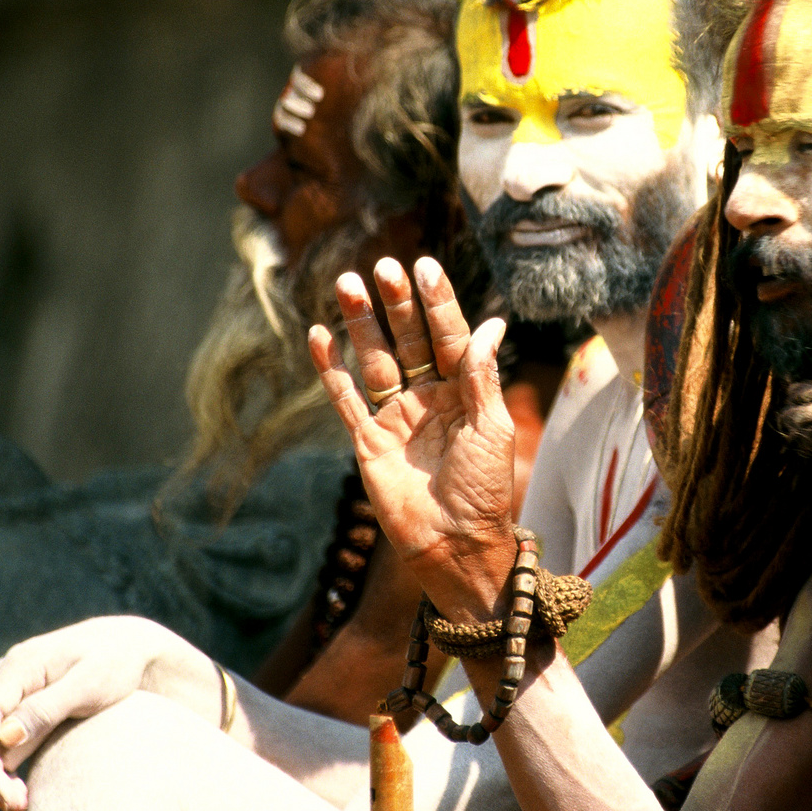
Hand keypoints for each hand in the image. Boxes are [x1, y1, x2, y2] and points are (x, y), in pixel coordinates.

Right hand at [0, 615, 179, 810]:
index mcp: (22, 664)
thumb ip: (47, 708)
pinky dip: (4, 769)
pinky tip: (20, 792)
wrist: (130, 649)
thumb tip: (5, 737)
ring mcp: (10, 693)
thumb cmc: (115, 662)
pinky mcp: (18, 710)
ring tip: (19, 804)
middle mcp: (7, 677)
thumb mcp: (89, 684)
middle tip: (14, 803)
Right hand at [309, 256, 515, 622]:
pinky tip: (319, 334)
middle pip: (410, 339)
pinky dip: (331, 369)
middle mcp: (430, 398)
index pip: (450, 336)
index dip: (438, 302)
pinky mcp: (368, 440)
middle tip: (383, 267)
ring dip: (361, 323)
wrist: (454, 545)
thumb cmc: (484, 490)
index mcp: (466, 392)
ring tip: (347, 283)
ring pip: (376, 360)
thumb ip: (483, 376)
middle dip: (397, 304)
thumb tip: (492, 322)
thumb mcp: (492, 428)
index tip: (425, 265)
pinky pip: (346, 398)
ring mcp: (397, 417)